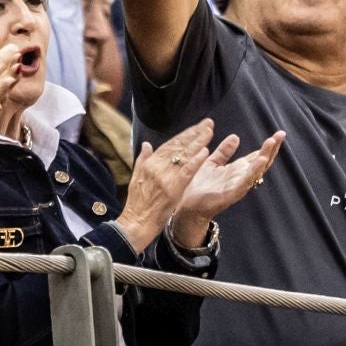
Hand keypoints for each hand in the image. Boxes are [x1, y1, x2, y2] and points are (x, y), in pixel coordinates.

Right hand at [117, 120, 214, 252]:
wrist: (136, 222)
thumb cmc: (137, 204)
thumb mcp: (136, 178)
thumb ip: (142, 160)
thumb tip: (146, 144)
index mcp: (148, 164)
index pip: (168, 145)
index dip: (183, 135)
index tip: (195, 127)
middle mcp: (156, 167)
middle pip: (178, 146)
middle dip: (193, 134)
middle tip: (207, 123)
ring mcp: (164, 177)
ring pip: (183, 156)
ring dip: (197, 142)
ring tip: (209, 132)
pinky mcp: (173, 187)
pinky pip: (186, 171)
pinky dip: (195, 161)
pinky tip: (204, 152)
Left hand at [171, 130, 284, 246]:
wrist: (189, 206)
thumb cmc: (200, 185)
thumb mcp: (212, 163)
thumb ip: (224, 151)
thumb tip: (236, 136)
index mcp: (237, 169)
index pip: (256, 155)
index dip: (268, 146)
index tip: (278, 134)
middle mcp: (241, 177)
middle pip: (261, 162)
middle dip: (271, 149)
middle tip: (280, 134)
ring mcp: (238, 186)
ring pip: (256, 171)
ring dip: (264, 157)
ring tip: (271, 144)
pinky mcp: (231, 194)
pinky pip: (244, 182)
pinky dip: (253, 172)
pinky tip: (259, 162)